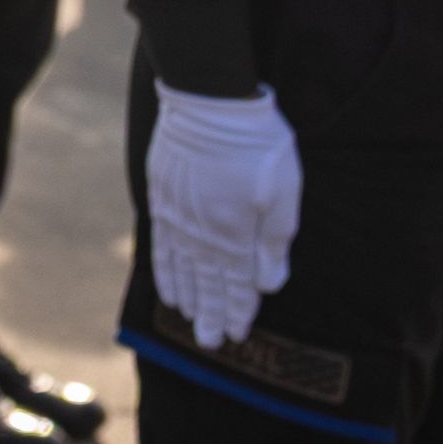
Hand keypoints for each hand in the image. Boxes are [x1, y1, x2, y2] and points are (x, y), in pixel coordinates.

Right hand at [145, 87, 301, 350]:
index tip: (237, 335)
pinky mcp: (162, 197)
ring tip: (189, 320)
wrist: (208, 99)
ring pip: (181, 268)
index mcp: (233, 233)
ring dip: (188, 297)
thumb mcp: (281, 190)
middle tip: (211, 344)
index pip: (235, 283)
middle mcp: (200, 233)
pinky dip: (164, 269)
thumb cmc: (256, 142)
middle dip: (210, 314)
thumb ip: (274, 240)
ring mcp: (177, 217)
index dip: (236, 310)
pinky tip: (167, 284)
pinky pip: (161, 244)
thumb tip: (268, 284)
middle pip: (205, 283)